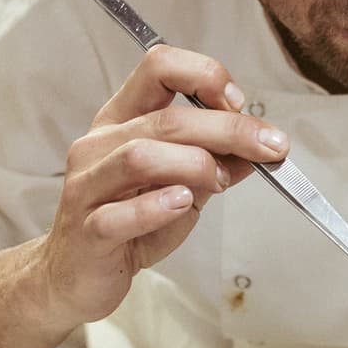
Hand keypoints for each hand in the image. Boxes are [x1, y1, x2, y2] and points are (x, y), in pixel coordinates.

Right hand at [34, 45, 286, 325]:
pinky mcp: (87, 231)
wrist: (76, 278)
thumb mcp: (182, 188)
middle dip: (228, 128)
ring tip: (219, 182)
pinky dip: (157, 206)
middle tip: (270, 146)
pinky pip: (120, 213)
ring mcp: (88, 187)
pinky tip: (183, 204)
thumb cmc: (129, 227)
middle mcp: (99, 145)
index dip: (204, 76)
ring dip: (194, 164)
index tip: (239, 103)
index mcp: (120, 121)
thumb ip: (216, 163)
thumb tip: (263, 144)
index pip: (158, 68)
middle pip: (166, 119)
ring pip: (140, 156)